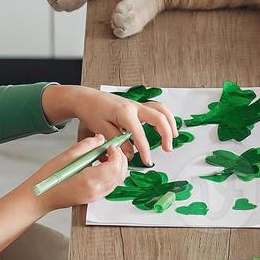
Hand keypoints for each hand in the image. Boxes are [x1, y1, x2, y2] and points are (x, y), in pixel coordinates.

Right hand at [29, 133, 129, 213]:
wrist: (39, 198)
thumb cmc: (48, 179)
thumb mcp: (66, 156)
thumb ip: (86, 146)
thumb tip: (99, 139)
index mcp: (89, 180)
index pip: (114, 166)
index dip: (116, 153)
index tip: (110, 145)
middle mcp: (95, 191)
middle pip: (120, 174)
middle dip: (120, 159)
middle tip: (112, 148)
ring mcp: (94, 197)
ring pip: (117, 181)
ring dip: (117, 167)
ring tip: (106, 156)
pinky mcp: (92, 198)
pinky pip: (109, 186)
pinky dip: (111, 174)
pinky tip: (101, 165)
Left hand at [41, 85, 176, 166]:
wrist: (86, 98)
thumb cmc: (90, 111)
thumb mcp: (100, 129)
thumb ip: (116, 141)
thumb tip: (130, 154)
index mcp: (124, 112)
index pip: (139, 134)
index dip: (145, 149)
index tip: (147, 160)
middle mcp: (133, 106)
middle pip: (158, 117)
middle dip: (166, 133)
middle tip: (167, 149)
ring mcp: (136, 105)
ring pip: (160, 109)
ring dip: (170, 122)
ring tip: (174, 136)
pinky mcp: (136, 106)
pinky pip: (156, 109)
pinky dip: (164, 117)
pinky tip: (165, 126)